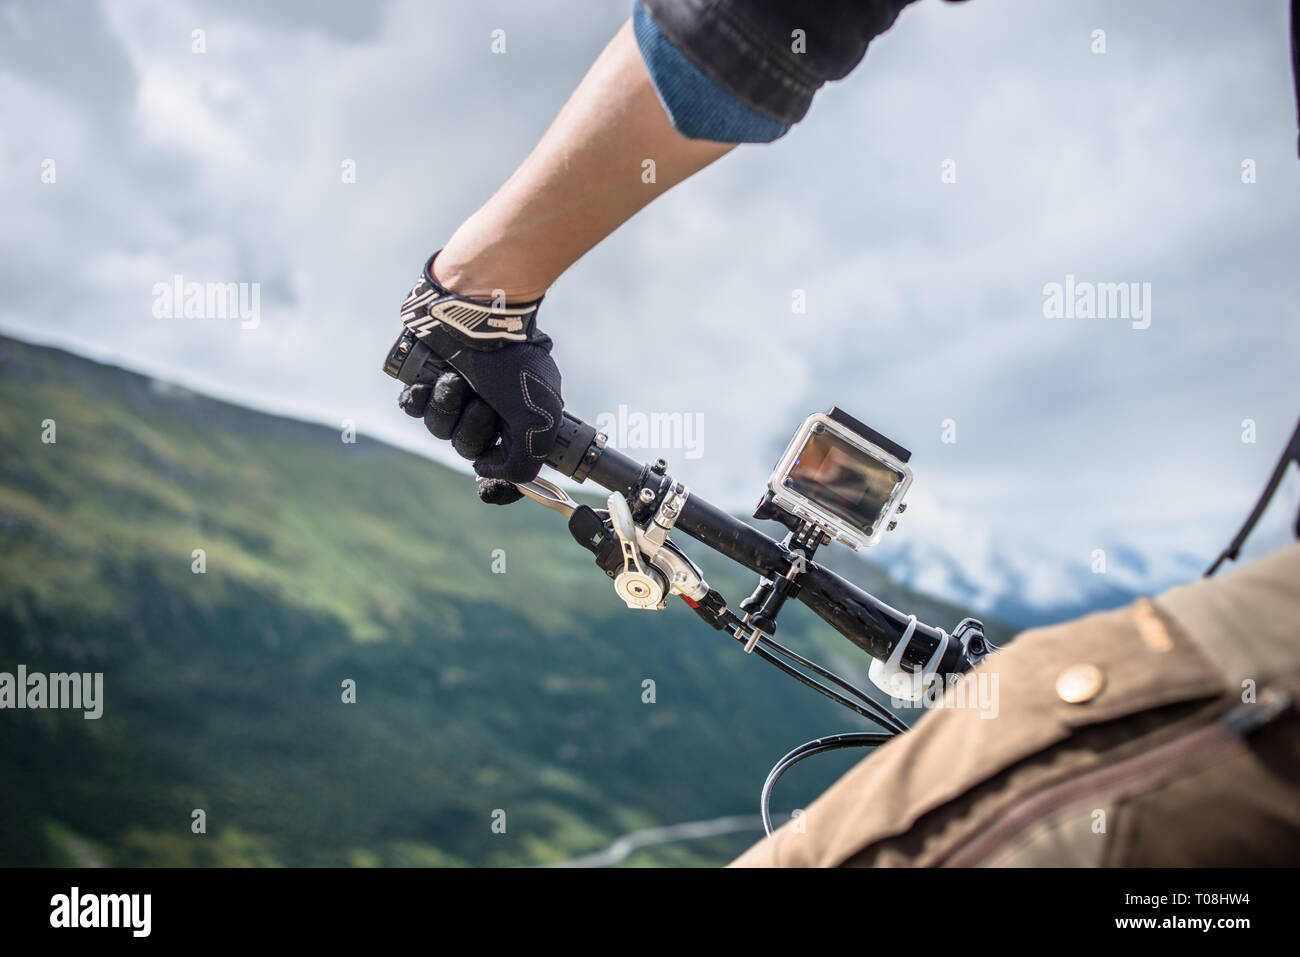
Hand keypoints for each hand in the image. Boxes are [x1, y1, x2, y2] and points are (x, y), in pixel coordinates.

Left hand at [398, 363, 554, 503]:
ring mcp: (459, 392)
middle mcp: (491, 407)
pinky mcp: (428, 378)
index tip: (489, 485)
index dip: (499, 482)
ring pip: (440, 428)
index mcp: (521, 418)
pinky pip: (414, 408)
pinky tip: (430, 384)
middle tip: (484, 401)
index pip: (509, 465)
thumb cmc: (511, 362)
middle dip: (472, 427)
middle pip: (468, 448)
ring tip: (459, 379)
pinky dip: (419, 399)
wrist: (476, 313)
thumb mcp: (537, 421)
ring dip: (449, 406)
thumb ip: (523, 464)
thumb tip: (488, 471)